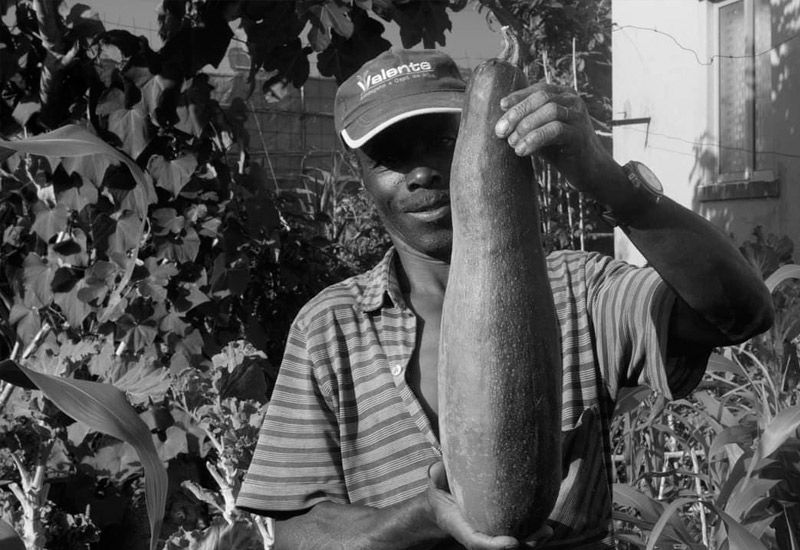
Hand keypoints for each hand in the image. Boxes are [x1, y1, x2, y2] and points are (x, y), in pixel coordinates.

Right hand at [426, 462, 552, 549]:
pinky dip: (533, 534)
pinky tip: (546, 526)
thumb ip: (436, 477)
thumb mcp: (434, 485)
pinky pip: (519, 537)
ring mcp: (491, 535)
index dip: (495, 546)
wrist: (445, 507)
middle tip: (541, 534)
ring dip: (533, 541)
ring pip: (514, 546)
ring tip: (548, 530)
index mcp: (461, 528)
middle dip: (523, 545)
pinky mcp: (500, 530)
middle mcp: (478, 536)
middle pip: (502, 549)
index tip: (512, 543)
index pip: (477, 542)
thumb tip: (437, 468)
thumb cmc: (441, 494)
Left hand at [493, 82, 614, 193]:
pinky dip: (534, 138)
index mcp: (564, 96)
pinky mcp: (579, 134)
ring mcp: (578, 117)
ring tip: (512, 143)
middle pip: (542, 97)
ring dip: (525, 126)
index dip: (519, 96)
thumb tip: (500, 123)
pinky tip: (522, 151)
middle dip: (518, 112)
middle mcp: (573, 101)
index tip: (501, 106)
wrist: (588, 171)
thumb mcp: (539, 132)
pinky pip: (555, 130)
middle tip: (500, 131)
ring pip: (549, 111)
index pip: (539, 89)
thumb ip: (526, 123)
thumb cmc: (560, 150)